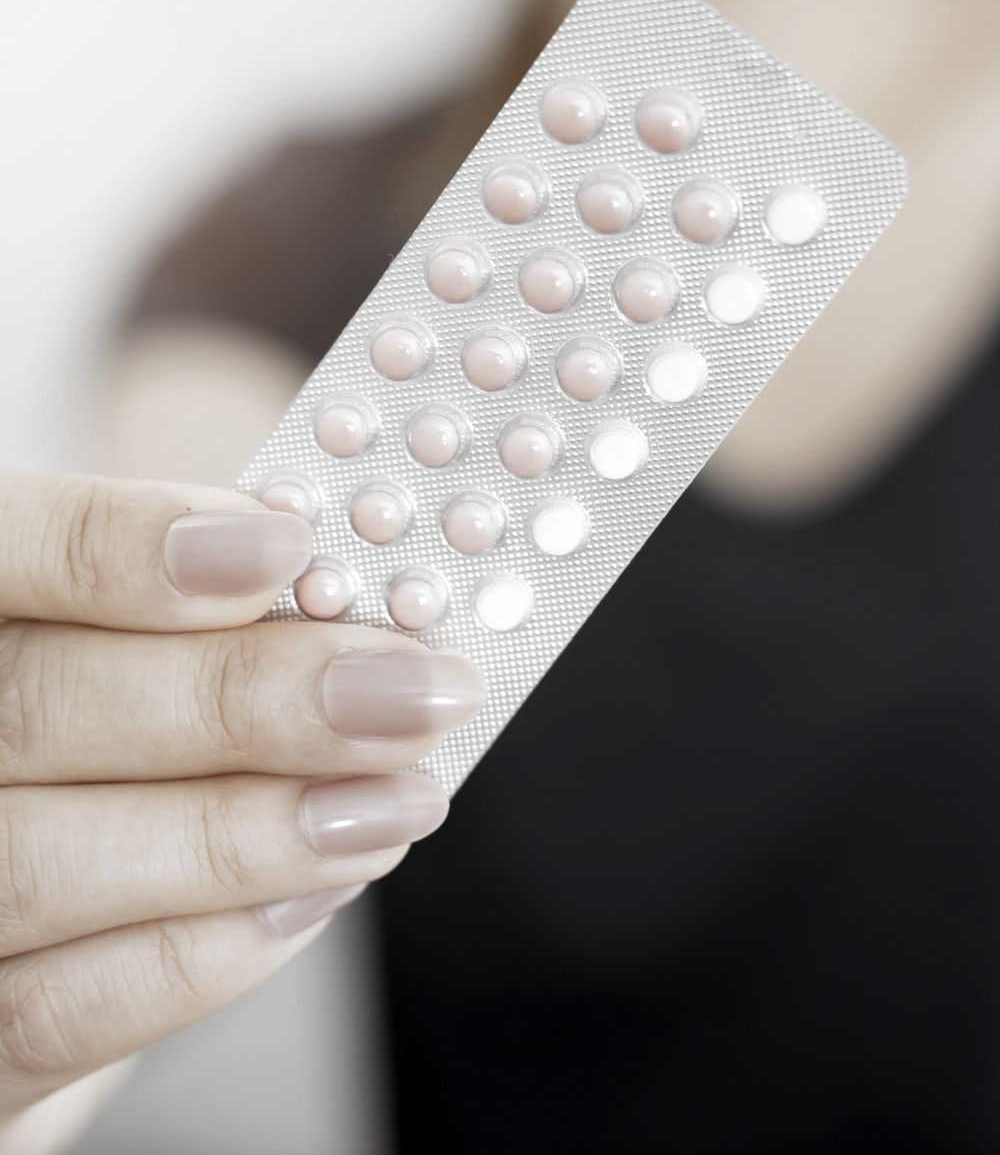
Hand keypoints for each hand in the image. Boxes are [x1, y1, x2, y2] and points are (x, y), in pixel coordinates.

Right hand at [0, 473, 483, 1135]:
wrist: (20, 917)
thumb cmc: (86, 725)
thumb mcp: (113, 634)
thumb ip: (182, 601)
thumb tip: (328, 582)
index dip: (124, 545)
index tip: (284, 544)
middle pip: (35, 710)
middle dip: (244, 699)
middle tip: (407, 689)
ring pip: (49, 864)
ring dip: (253, 834)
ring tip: (397, 799)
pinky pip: (61, 1010)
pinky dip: (211, 947)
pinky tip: (320, 888)